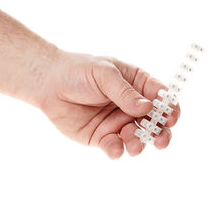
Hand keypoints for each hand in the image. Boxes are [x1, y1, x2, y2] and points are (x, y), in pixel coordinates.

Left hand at [39, 50, 180, 158]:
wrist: (50, 85)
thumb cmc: (79, 71)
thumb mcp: (104, 74)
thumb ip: (124, 92)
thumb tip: (148, 108)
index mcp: (138, 85)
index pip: (161, 97)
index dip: (170, 108)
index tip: (171, 117)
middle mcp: (132, 106)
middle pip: (155, 122)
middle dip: (161, 133)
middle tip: (160, 140)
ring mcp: (118, 123)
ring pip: (137, 138)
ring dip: (139, 143)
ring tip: (132, 144)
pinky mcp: (103, 137)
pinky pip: (115, 147)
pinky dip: (117, 150)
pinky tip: (115, 149)